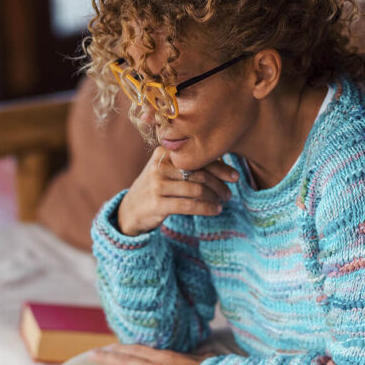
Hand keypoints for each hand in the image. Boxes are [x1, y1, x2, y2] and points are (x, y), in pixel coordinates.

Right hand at [116, 147, 238, 235]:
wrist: (130, 209)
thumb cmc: (155, 188)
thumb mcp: (165, 170)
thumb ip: (186, 164)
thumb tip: (222, 163)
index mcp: (163, 153)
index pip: (197, 157)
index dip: (220, 167)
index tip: (234, 176)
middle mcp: (159, 166)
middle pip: (199, 173)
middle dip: (219, 184)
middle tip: (229, 193)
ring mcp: (157, 185)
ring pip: (197, 189)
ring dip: (214, 197)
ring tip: (222, 202)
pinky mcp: (157, 203)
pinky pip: (190, 205)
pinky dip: (206, 208)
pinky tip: (215, 210)